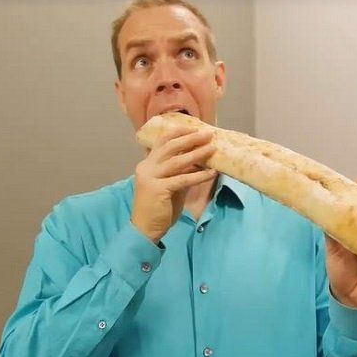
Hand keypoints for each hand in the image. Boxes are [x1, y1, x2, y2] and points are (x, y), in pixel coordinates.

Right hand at [131, 126, 216, 242]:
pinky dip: (198, 175)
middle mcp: (146, 167)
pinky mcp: (158, 189)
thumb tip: (197, 162)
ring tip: (212, 148)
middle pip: (170, 147)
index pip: (162, 142)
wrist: (144, 229)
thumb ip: (179, 173)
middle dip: (190, 139)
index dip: (178, 133)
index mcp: (147, 164)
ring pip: (177, 161)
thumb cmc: (158, 208)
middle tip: (207, 134)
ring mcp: (150, 178)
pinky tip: (211, 172)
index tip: (194, 128)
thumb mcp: (169, 186)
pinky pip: (182, 179)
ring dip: (197, 154)